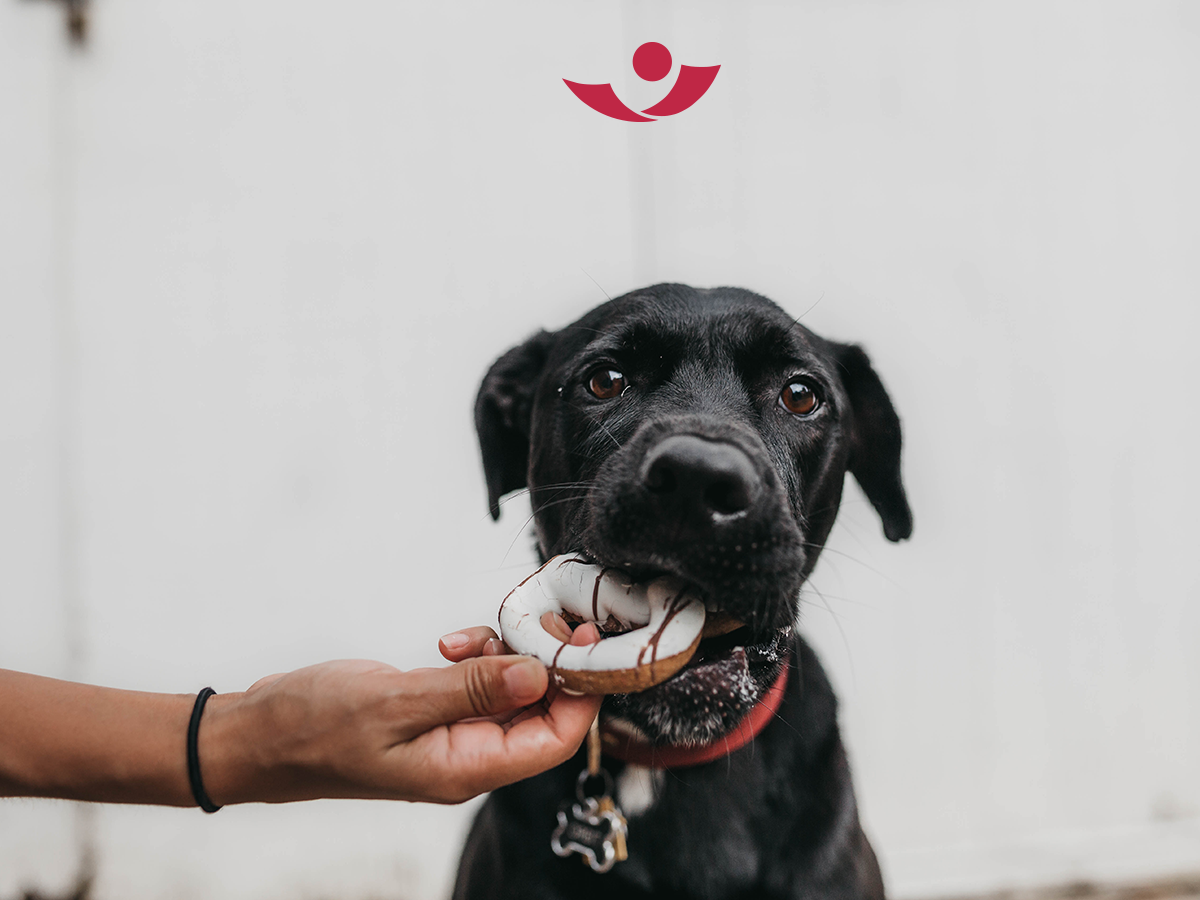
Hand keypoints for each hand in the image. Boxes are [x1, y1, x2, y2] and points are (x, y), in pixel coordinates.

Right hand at [199, 623, 601, 804]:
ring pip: (511, 692)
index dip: (582, 692)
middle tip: (538, 619)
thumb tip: (540, 674)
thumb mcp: (396, 702)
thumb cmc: (313, 727)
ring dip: (506, 655)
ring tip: (472, 635)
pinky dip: (476, 656)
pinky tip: (449, 643)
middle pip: (542, 713)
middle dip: (548, 663)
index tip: (585, 641)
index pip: (556, 739)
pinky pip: (479, 684)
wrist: (258, 734)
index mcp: (465, 770)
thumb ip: (472, 689)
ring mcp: (451, 736)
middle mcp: (467, 758)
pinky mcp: (435, 713)